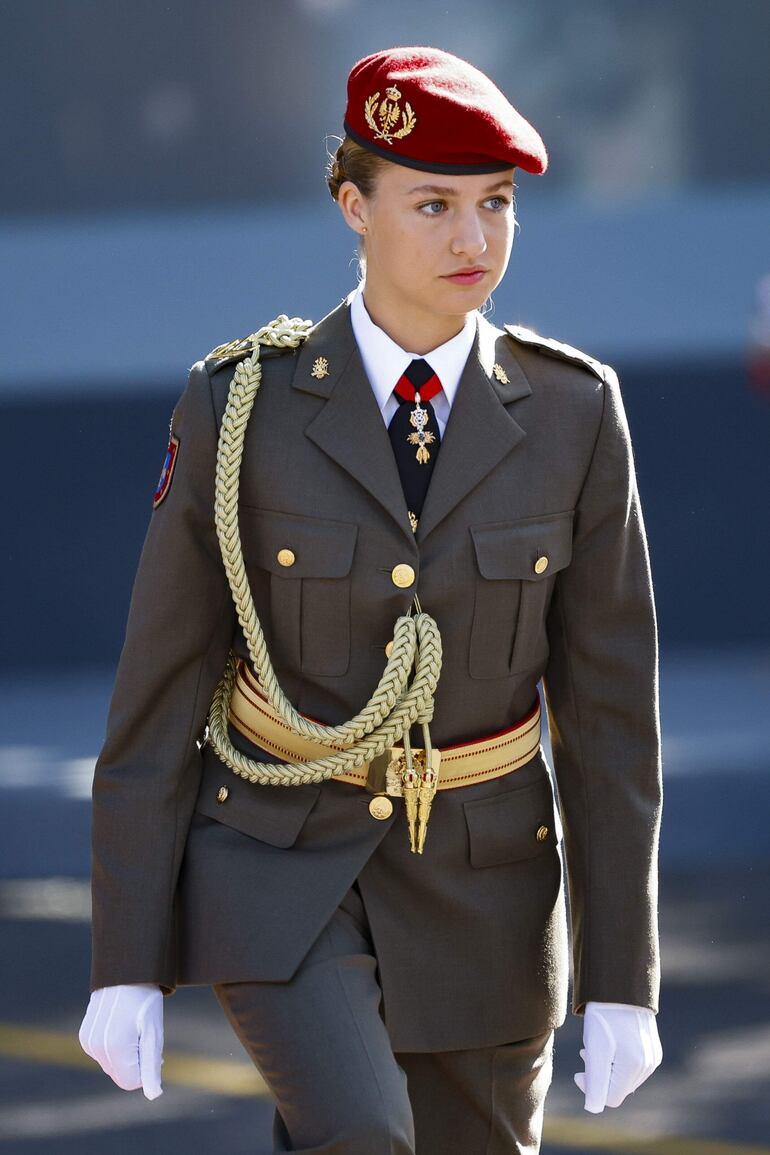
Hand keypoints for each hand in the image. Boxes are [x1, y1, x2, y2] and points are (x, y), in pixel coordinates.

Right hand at [79, 984, 163, 1099]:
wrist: (125, 973)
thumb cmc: (144, 1001)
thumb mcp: (153, 1032)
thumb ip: (151, 1066)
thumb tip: (154, 1095)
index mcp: (115, 1048)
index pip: (131, 1082)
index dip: (146, 1070)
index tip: (153, 1048)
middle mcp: (96, 1048)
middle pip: (120, 1075)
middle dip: (135, 1063)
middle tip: (145, 1036)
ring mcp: (88, 1042)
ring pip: (111, 1065)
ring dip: (125, 1055)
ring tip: (134, 1029)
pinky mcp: (84, 1036)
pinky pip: (102, 1054)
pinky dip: (114, 1047)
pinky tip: (121, 1026)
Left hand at [574, 1001, 661, 1112]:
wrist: (620, 987)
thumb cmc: (605, 1017)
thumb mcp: (595, 1050)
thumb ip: (595, 1083)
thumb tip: (593, 1109)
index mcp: (634, 1068)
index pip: (610, 1098)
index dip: (591, 1088)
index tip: (579, 1070)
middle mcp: (648, 1066)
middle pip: (617, 1087)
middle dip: (599, 1075)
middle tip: (585, 1052)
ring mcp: (652, 1057)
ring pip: (624, 1076)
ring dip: (606, 1067)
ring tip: (594, 1045)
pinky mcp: (652, 1048)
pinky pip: (632, 1064)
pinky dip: (616, 1059)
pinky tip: (608, 1042)